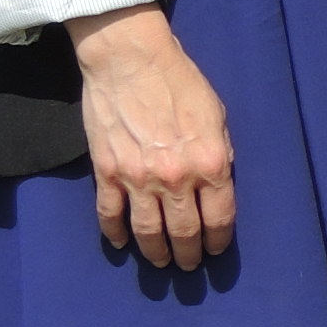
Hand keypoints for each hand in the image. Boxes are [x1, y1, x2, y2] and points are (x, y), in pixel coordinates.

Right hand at [68, 5, 233, 268]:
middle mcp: (176, 177)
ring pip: (148, 231)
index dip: (219, 240)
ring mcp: (138, 178)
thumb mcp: (217, 116)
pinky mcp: (107, 172)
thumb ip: (219, 153)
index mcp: (210, 163)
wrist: (130, 60)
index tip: (217, 250)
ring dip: (155, 253)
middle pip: (184, 231)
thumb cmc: (181, 82)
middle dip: (189, 254)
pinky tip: (122, 245)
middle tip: (189, 266)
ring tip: (161, 264)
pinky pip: (110, 214)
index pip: (220, 217)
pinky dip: (115, 233)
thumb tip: (218, 183)